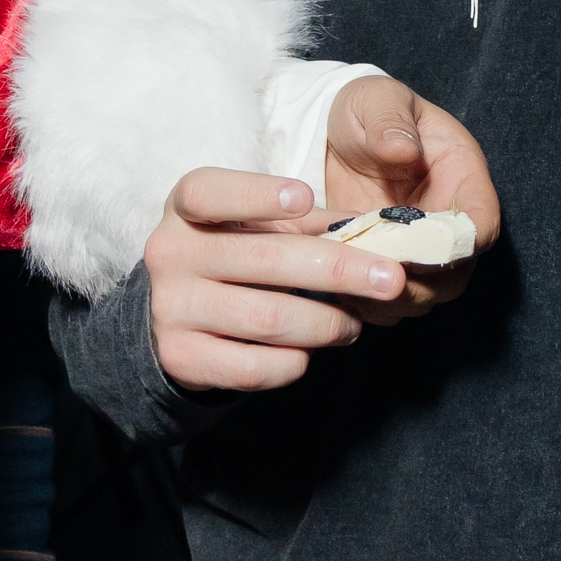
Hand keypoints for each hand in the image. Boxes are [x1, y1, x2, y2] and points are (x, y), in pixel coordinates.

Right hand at [145, 168, 414, 392]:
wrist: (175, 316)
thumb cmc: (233, 256)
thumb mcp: (258, 227)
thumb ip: (309, 224)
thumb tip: (376, 230)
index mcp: (187, 209)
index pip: (209, 193)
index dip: (257, 195)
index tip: (305, 197)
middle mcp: (170, 254)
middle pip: (263, 259)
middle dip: (339, 270)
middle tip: (390, 280)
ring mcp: (171, 308)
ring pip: (267, 319)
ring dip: (325, 323)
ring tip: (351, 324)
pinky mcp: (181, 357)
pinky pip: (252, 367)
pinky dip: (293, 362)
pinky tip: (307, 353)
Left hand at [322, 76, 500, 325]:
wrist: (338, 132)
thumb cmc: (368, 109)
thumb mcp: (377, 100)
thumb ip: (390, 121)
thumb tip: (402, 150)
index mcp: (462, 178)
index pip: (479, 226)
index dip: (456, 249)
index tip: (415, 255)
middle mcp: (448, 221)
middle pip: (455, 274)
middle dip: (419, 286)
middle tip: (373, 281)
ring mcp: (420, 250)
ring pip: (424, 296)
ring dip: (391, 302)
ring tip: (350, 291)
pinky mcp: (390, 264)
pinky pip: (390, 301)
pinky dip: (368, 305)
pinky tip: (336, 292)